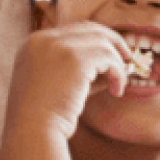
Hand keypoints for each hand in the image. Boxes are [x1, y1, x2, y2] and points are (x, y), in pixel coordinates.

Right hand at [3, 21, 134, 139]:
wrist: (32, 131)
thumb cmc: (44, 117)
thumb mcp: (57, 85)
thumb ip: (80, 71)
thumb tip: (113, 67)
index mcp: (33, 44)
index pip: (72, 31)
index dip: (95, 41)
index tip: (111, 56)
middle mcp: (43, 39)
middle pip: (89, 28)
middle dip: (112, 42)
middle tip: (127, 59)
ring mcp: (58, 45)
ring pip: (102, 42)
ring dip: (117, 63)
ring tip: (118, 85)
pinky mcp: (75, 58)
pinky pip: (109, 57)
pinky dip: (118, 72)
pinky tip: (116, 90)